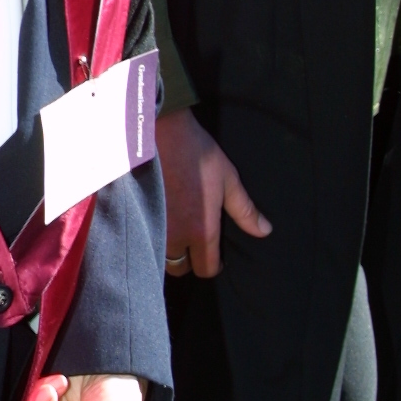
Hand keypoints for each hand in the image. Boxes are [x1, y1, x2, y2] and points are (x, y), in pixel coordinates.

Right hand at [156, 107, 270, 278]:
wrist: (158, 131)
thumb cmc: (196, 153)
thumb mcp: (227, 178)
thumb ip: (244, 210)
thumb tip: (264, 231)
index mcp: (201, 231)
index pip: (206, 269)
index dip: (212, 265)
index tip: (213, 255)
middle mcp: (175, 236)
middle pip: (179, 268)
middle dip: (187, 260)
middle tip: (191, 243)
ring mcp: (151, 226)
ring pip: (159, 255)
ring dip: (167, 250)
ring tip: (173, 233)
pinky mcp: (135, 214)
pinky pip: (144, 237)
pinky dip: (150, 236)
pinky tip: (155, 221)